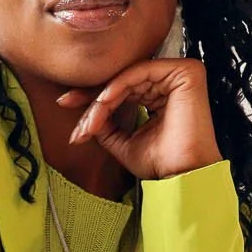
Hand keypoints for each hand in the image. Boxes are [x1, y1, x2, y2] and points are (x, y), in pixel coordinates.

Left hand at [55, 58, 221, 179]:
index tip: (65, 103)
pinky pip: (140, 72)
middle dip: (92, 99)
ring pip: (128, 77)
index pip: (121, 88)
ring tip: (89, 123)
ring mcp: (180, 75)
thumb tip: (84, 114)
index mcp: (161, 95)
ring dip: (102, 99)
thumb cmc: (161, 165)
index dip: (92, 96)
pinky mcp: (186, 73)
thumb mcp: (122, 141)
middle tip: (70, 112)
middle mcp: (171, 82)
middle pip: (122, 80)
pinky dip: (118, 86)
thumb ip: (105, 124)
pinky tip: (103, 103)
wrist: (182, 178)